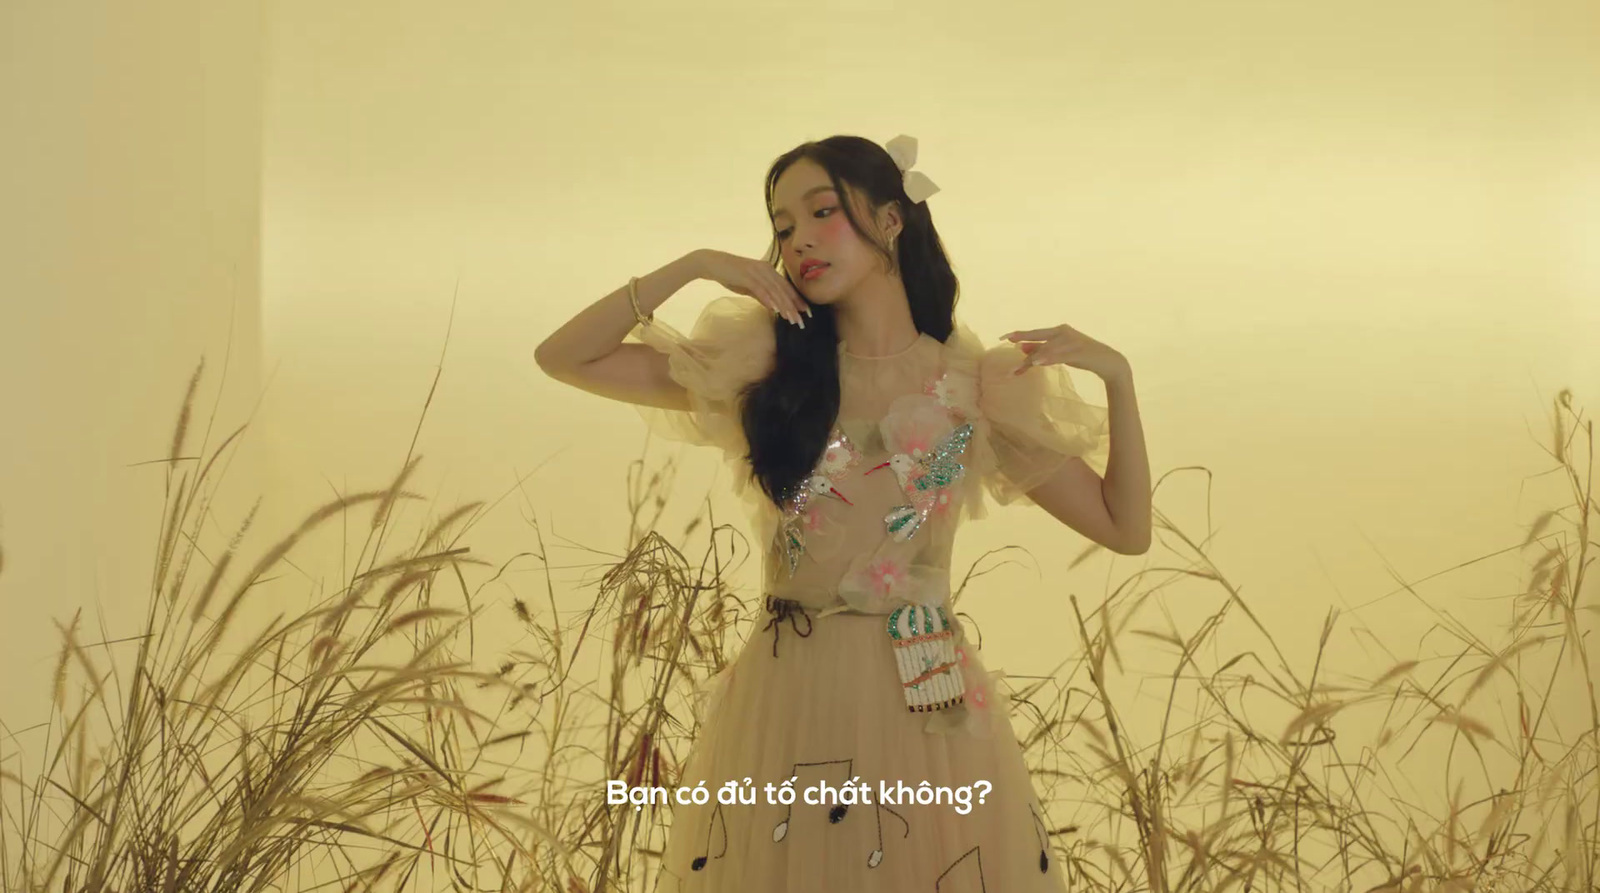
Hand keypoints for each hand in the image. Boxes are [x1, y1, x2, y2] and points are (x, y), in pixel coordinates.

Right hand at [694, 249, 810, 327]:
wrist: (712, 263)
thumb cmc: (731, 275)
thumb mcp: (750, 287)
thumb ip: (762, 294)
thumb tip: (774, 307)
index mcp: (769, 270)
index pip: (786, 287)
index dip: (796, 300)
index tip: (806, 312)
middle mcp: (766, 269)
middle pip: (783, 290)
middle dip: (793, 306)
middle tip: (801, 321)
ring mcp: (757, 271)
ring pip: (774, 291)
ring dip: (784, 306)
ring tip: (791, 319)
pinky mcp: (747, 275)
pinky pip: (761, 289)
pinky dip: (769, 299)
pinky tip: (776, 310)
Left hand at [1002, 324, 1128, 381]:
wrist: (1108, 361)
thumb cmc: (1082, 356)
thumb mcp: (1059, 353)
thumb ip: (1042, 350)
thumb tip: (1021, 348)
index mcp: (1059, 331)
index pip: (1036, 332)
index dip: (1020, 334)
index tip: (1004, 336)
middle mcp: (1064, 332)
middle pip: (1039, 336)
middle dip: (1022, 338)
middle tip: (1006, 341)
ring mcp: (1072, 340)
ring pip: (1048, 348)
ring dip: (1033, 358)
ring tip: (1018, 368)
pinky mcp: (1079, 351)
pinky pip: (1060, 355)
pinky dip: (1048, 358)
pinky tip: (1037, 363)